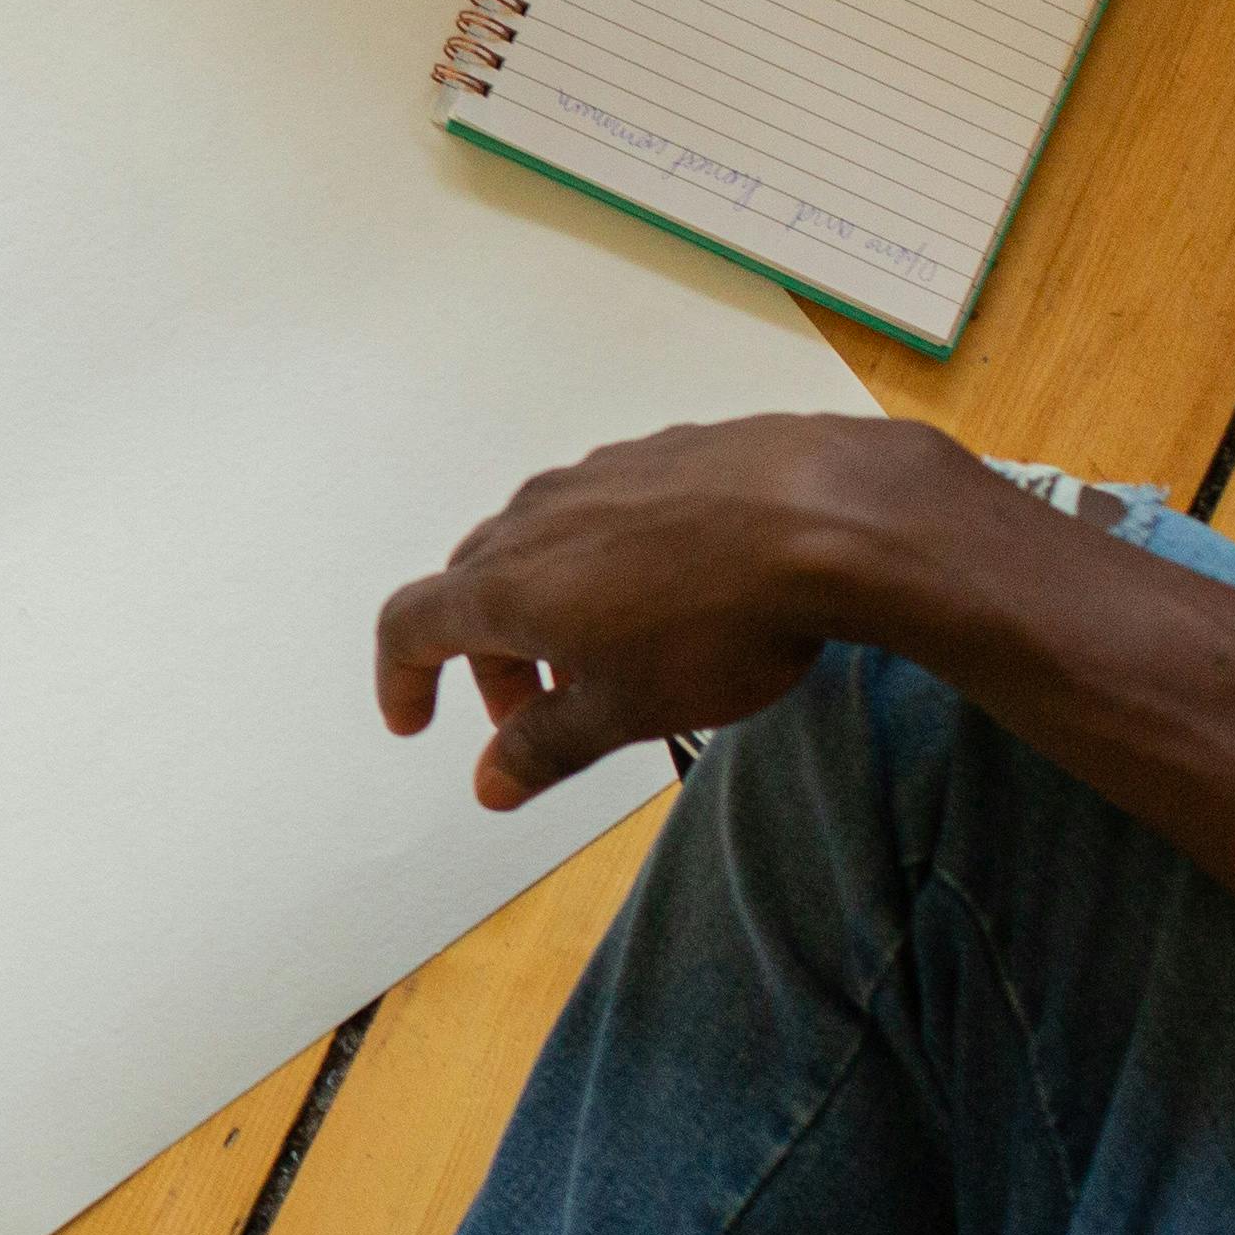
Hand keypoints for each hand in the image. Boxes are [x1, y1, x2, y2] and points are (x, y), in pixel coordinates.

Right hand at [376, 417, 981, 803]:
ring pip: (542, 542)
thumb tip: (489, 783)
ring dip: (550, 605)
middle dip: (491, 656)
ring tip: (611, 654)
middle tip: (538, 711)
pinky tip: (670, 588)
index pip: (410, 624)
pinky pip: (605, 508)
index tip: (417, 721)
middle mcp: (536, 516)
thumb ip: (546, 747)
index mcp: (507, 584)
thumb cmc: (718, 625)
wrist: (833, 517)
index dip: (401, 678)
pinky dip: (605, 558)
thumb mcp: (628, 711)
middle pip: (475, 585)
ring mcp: (600, 473)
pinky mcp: (663, 452)